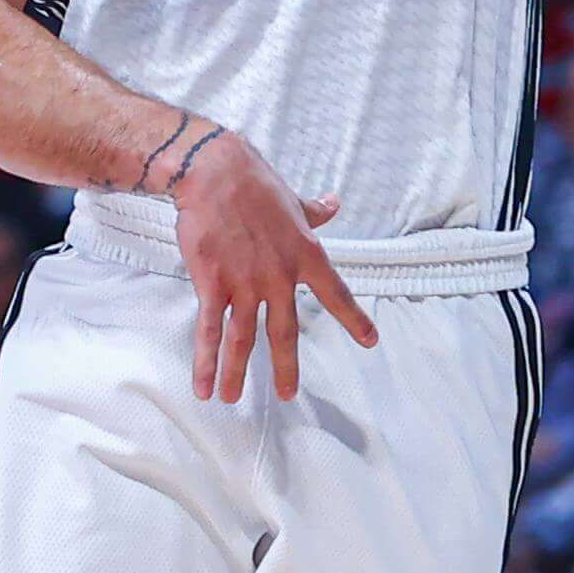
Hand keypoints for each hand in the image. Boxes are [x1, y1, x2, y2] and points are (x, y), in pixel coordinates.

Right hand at [168, 127, 374, 403]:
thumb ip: (314, 211)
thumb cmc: (254, 182)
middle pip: (285, 331)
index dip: (353, 318)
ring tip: (233, 400)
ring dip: (238, 372)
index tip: (370, 341)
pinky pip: (210, 331)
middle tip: (287, 394)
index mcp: (305, 255)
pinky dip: (206, 361)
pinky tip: (203, 385)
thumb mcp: (292, 200)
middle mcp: (278, 276)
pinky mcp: (213, 284)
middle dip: (285, 366)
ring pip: (244, 339)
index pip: (336, 293)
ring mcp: (245, 283)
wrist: (214, 172)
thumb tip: (334, 203)